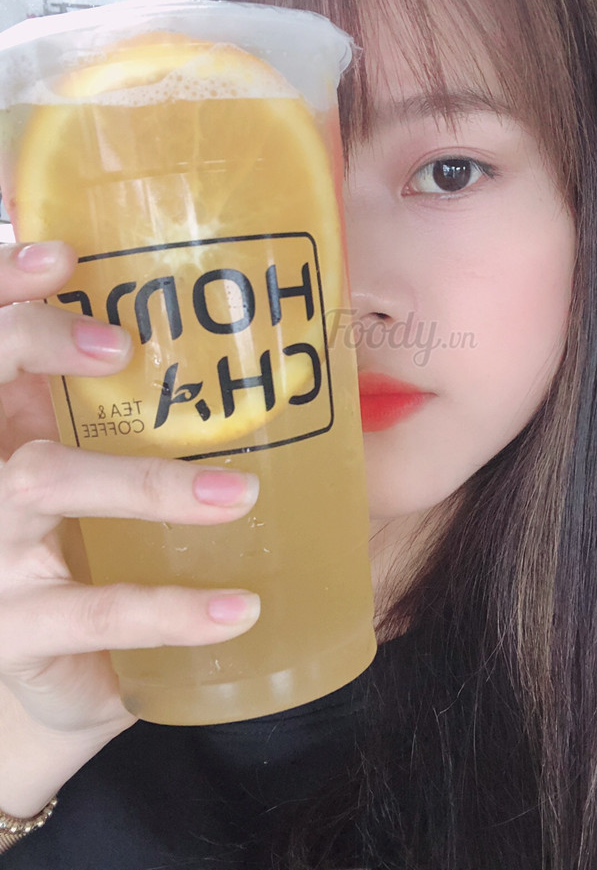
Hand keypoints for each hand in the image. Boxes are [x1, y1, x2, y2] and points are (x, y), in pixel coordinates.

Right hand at [0, 242, 260, 813]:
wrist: (52, 670)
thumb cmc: (86, 550)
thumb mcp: (95, 477)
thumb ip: (126, 415)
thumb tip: (242, 349)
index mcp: (3, 427)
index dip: (4, 288)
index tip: (63, 256)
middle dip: (39, 342)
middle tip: (120, 344)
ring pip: (46, 485)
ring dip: (147, 483)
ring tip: (239, 495)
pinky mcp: (13, 632)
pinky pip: (95, 611)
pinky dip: (172, 607)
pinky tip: (239, 608)